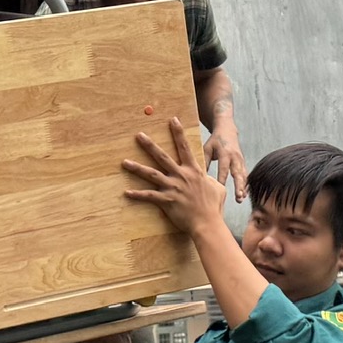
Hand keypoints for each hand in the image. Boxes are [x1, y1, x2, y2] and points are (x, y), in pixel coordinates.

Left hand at [123, 119, 225, 233]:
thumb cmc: (213, 207)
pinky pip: (149, 196)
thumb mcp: (217, 189)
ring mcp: (173, 188)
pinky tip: (126, 193)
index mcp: (193, 171)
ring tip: (124, 162)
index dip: (178, 133)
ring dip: (137, 168)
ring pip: (151, 174)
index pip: (185, 147)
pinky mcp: (166, 201)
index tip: (172, 119)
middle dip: (149, 145)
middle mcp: (181, 176)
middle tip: (139, 135)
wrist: (208, 223)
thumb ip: (212, 180)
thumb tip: (212, 179)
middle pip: (162, 157)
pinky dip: (137, 195)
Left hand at [205, 126, 247, 202]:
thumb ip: (204, 160)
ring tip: (241, 199)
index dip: (222, 179)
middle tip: (238, 197)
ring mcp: (241, 161)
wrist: (227, 131)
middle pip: (238, 173)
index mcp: (225, 153)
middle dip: (239, 186)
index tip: (220, 190)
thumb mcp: (207, 148)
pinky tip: (244, 195)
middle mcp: (235, 157)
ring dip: (243, 188)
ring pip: (244, 176)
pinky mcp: (243, 163)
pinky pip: (245, 175)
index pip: (223, 168)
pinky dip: (245, 185)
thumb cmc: (215, 141)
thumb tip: (198, 175)